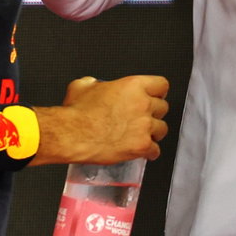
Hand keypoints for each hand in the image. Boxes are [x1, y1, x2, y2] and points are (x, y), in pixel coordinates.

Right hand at [32, 75, 171, 165]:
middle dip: (153, 113)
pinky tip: (142, 152)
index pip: (161, 85)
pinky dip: (149, 152)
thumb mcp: (82, 86)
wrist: (72, 135)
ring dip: (154, 133)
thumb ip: (93, 83)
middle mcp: (142, 104)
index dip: (157, 92)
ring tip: (142, 135)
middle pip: (163, 107)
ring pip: (162, 129)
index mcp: (133, 86)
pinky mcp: (141, 146)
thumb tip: (93, 85)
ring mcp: (144, 126)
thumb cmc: (76, 113)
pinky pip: (155, 150)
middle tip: (142, 118)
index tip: (155, 96)